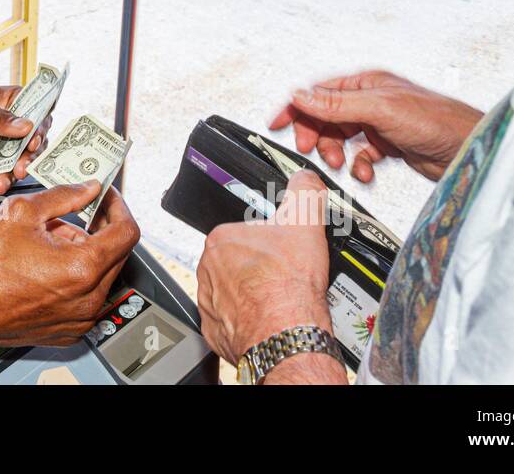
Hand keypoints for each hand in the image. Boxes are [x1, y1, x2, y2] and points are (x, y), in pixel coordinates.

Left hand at [0, 85, 51, 195]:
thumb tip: (25, 126)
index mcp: (10, 102)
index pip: (38, 112)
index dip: (40, 128)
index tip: (33, 142)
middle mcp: (10, 125)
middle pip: (31, 143)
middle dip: (27, 159)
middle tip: (19, 169)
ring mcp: (0, 145)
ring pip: (16, 163)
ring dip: (11, 176)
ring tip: (0, 183)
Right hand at [0, 182, 139, 349]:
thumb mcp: (21, 213)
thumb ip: (63, 196)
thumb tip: (88, 189)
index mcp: (83, 268)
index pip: (127, 231)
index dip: (118, 206)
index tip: (107, 197)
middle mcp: (89, 298)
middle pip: (116, 253)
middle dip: (97, 228)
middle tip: (72, 214)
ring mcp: (80, 318)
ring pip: (101, 274)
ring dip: (84, 252)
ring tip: (48, 241)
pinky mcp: (70, 330)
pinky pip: (86, 296)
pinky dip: (75, 277)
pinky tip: (46, 266)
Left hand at [197, 171, 342, 381]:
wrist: (288, 334)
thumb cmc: (289, 284)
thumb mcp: (305, 221)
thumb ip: (304, 192)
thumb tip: (305, 179)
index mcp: (220, 241)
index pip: (242, 234)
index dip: (266, 242)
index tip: (280, 252)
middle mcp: (208, 271)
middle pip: (236, 263)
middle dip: (258, 269)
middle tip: (282, 275)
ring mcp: (209, 303)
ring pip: (232, 292)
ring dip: (251, 295)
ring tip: (278, 297)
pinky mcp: (216, 331)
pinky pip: (230, 322)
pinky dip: (248, 321)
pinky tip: (267, 318)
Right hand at [269, 70, 483, 181]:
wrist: (471, 150)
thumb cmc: (438, 121)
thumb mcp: (380, 109)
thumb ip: (338, 103)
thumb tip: (301, 95)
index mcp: (366, 83)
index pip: (319, 92)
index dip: (296, 108)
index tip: (276, 123)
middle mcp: (371, 100)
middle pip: (327, 116)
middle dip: (318, 135)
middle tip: (314, 151)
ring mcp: (380, 123)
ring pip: (342, 137)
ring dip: (337, 152)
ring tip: (341, 163)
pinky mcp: (390, 145)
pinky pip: (361, 155)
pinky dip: (358, 165)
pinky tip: (366, 171)